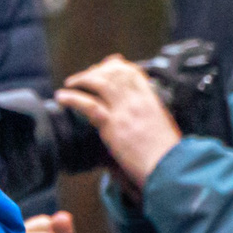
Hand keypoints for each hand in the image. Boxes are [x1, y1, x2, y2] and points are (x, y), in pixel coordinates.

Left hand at [57, 57, 183, 189]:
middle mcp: (137, 101)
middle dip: (95, 71)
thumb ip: (149, 112)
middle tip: (83, 77)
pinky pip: (88, 105)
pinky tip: (62, 97)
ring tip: (69, 84)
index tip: (105, 65)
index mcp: (151, 100)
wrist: (169, 167)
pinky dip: (72, 98)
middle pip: (113, 74)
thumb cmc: (167, 152)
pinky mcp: (113, 125)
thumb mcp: (163, 124)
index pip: (132, 72)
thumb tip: (139, 108)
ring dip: (81, 80)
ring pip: (100, 83)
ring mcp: (124, 111)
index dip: (116, 65)